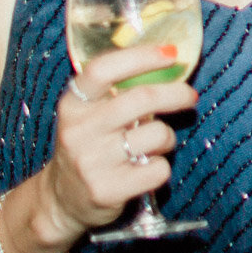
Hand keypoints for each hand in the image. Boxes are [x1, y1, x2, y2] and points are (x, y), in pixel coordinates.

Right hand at [40, 45, 197, 241]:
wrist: (61, 199)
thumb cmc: (90, 145)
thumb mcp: (90, 114)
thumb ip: (119, 91)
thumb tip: (171, 62)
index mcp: (73, 104)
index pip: (102, 69)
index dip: (141, 56)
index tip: (171, 53)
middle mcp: (78, 131)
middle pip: (142, 99)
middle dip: (176, 94)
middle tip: (189, 95)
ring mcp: (91, 162)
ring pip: (157, 134)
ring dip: (167, 137)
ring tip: (154, 144)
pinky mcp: (107, 191)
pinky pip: (159, 169)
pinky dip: (161, 168)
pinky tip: (144, 168)